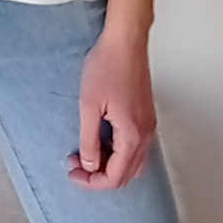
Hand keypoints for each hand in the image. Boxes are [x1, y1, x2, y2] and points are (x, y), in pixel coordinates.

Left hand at [67, 32, 155, 190]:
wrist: (125, 40)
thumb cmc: (107, 66)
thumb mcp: (89, 106)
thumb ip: (89, 140)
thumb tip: (89, 165)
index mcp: (132, 136)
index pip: (115, 177)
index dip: (92, 182)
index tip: (73, 174)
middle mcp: (146, 135)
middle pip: (126, 175)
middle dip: (100, 176)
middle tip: (77, 165)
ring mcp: (149, 126)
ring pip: (133, 163)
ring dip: (110, 165)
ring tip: (86, 154)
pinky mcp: (146, 116)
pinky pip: (136, 148)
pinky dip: (119, 153)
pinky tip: (101, 141)